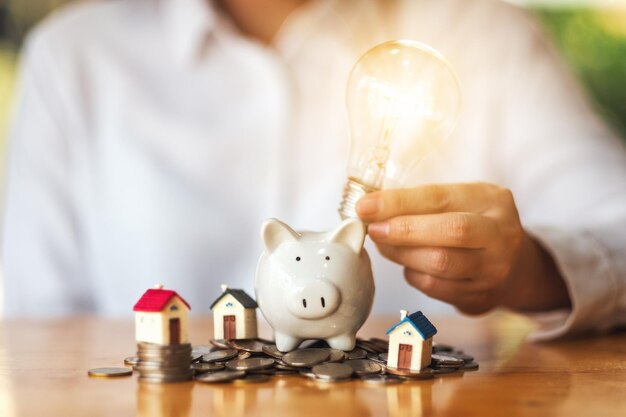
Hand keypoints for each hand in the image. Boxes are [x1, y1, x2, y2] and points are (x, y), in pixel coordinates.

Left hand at [356, 183, 569, 314]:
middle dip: (403, 230)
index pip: (440, 198)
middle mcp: (501, 235)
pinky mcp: (481, 298)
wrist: (513, 266)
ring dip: (402, 254)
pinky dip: (413, 274)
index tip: (365, 206)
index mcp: (493, 200)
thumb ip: (420, 202)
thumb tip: (370, 207)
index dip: (399, 202)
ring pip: (440, 264)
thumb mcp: (459, 201)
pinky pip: (435, 287)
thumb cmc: (473, 224)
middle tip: (373, 229)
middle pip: (450, 232)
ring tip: (384, 244)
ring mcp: (494, 270)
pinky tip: (407, 263)